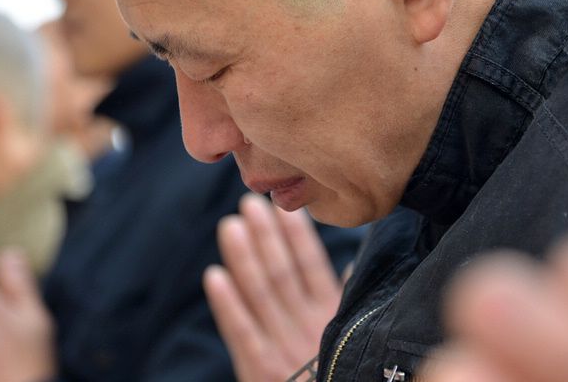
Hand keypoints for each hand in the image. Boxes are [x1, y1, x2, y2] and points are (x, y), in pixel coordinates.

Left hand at [204, 193, 341, 381]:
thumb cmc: (339, 375)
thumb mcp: (352, 338)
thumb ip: (349, 303)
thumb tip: (353, 265)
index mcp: (330, 318)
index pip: (310, 267)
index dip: (295, 236)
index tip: (282, 207)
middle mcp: (306, 328)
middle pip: (281, 273)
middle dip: (265, 237)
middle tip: (248, 203)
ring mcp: (283, 348)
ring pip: (260, 294)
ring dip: (244, 257)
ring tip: (230, 225)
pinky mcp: (260, 371)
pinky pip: (241, 333)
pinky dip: (227, 304)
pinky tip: (214, 276)